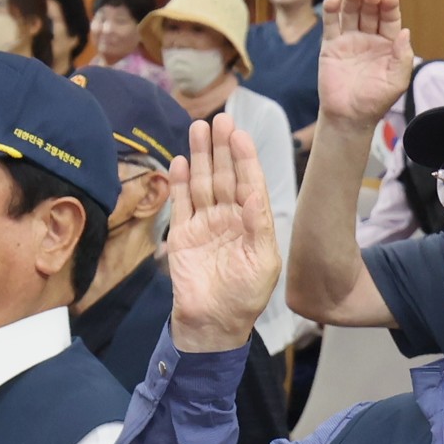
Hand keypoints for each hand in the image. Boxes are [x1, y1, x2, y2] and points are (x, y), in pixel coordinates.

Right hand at [162, 111, 285, 349]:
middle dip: (223, 148)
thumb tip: (254, 194)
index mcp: (254, 223)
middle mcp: (230, 218)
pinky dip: (180, 182)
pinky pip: (182, 203)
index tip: (239, 134)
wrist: (212, 324)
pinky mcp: (183, 235)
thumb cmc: (245, 297)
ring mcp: (206, 224)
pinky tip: (181, 161)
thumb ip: (259, 227)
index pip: (250, 183)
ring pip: (203, 183)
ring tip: (199, 128)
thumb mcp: (263, 263)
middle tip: (220, 119)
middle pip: (226, 175)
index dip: (245, 158)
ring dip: (201, 156)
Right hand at [314, 0, 415, 129]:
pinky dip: (330, 12)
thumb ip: (403, 56)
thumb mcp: (397, 80)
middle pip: (370, 12)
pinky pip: (330, 25)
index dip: (389, 7)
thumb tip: (405, 32)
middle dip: (371, 1)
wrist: (350, 116)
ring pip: (350, 14)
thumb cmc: (376, 100)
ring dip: (352, 0)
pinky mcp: (331, 46)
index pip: (390, 19)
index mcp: (388, 45)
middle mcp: (369, 39)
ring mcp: (349, 41)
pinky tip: (333, 1)